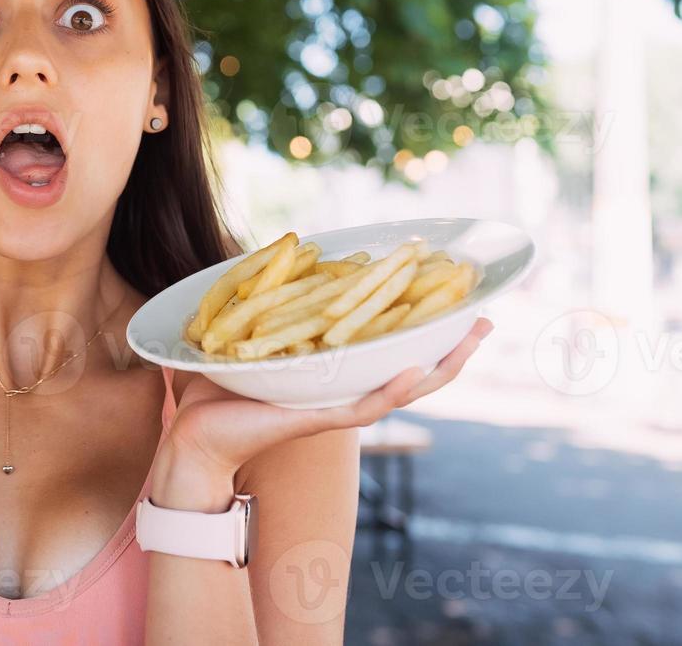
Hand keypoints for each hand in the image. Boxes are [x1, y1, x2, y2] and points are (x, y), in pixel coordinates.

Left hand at [149, 317, 493, 509]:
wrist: (195, 433)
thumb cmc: (222, 387)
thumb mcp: (255, 332)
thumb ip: (276, 299)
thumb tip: (289, 248)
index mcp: (337, 371)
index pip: (394, 346)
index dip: (428, 326)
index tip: (461, 299)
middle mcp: (345, 390)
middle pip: (415, 368)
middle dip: (454, 346)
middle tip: (487, 320)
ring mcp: (336, 407)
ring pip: (403, 388)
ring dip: (440, 364)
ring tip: (471, 339)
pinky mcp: (319, 419)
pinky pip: (364, 406)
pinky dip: (391, 390)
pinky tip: (416, 370)